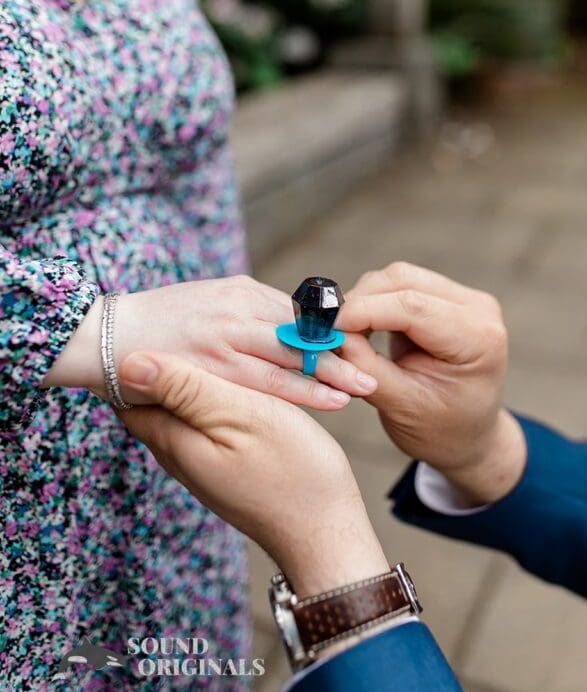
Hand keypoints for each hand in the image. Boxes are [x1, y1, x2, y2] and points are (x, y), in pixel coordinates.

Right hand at [43, 276, 376, 411]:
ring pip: (292, 357)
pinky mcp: (214, 369)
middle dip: (342, 349)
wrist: (105, 337)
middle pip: (302, 331)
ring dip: (332, 372)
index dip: (331, 329)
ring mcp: (227, 339)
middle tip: (376, 363)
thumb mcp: (211, 301)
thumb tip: (289, 323)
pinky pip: (269, 383)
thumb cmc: (161, 322)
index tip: (362, 341)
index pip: (297, 312)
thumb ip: (249, 313)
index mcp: (240, 292)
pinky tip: (333, 399)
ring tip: (367, 385)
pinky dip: (305, 390)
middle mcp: (238, 311)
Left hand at [117, 350, 388, 596]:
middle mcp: (177, 453)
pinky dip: (221, 396)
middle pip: (154, 396)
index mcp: (172, 437)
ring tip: (227, 350)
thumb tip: (128, 360)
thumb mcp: (242, 415)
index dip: (143, 351)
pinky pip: (208, 421)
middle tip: (198, 327)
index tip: (169, 324)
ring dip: (201, 378)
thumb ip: (187, 387)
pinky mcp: (225, 466)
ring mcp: (201, 462)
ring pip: (184, 407)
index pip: (128, 388)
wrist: (326, 533)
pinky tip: (248, 384)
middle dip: (170, 362)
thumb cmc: (294, 472)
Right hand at [338, 262, 525, 505]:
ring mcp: (465, 299)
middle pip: (404, 281)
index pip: (412, 306)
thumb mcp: (402, 407)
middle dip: (359, 302)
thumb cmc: (442, 430)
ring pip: (398, 278)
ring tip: (344, 334)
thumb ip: (367, 368)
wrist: (469, 437)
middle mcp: (478, 309)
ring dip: (365, 301)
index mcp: (478, 338)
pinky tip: (361, 328)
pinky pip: (402, 286)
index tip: (325, 328)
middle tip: (327, 331)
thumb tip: (332, 335)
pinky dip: (375, 302)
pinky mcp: (447, 298)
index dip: (362, 311)